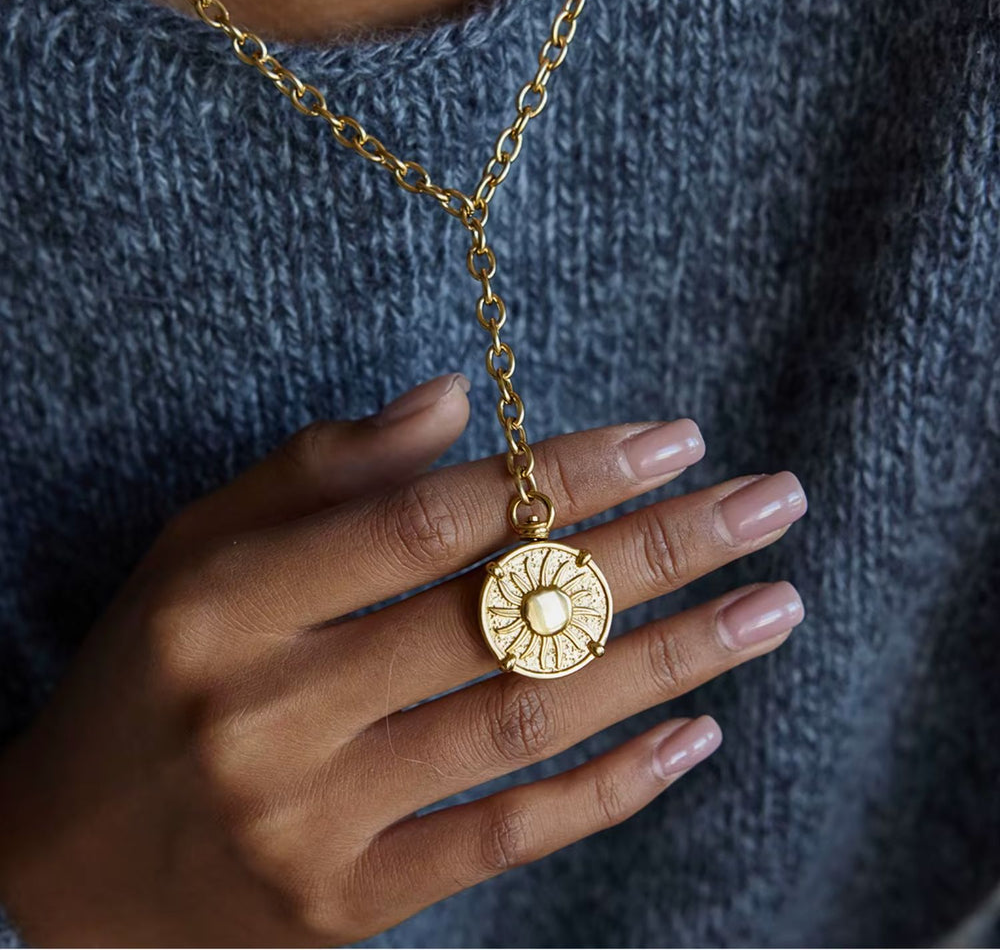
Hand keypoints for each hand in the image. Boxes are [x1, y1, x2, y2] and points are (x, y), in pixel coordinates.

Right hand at [0, 373, 806, 945]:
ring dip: (667, 660)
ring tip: (770, 607)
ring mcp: (316, 821)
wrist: (63, 861)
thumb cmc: (150, 672)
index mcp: (231, 603)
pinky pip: (504, 839)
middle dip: (655, 552)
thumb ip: (324, 468)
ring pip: (526, 723)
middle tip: (769, 505)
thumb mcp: (200, 547)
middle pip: (504, 617)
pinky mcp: (347, 904)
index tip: (673, 441)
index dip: (561, 475)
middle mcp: (274, 711)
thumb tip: (454, 400)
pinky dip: (609, 788)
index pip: (430, 521)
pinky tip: (696, 733)